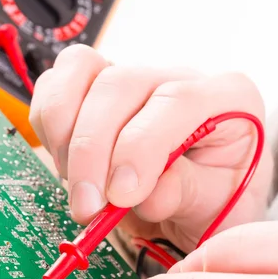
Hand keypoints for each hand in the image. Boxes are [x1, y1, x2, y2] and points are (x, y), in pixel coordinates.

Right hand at [30, 45, 271, 251]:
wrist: (198, 195)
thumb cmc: (215, 197)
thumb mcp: (219, 207)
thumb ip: (188, 194)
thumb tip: (147, 193)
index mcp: (227, 96)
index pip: (176, 101)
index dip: (140, 147)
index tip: (121, 195)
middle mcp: (177, 75)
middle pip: (119, 85)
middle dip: (92, 151)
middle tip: (88, 206)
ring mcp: (133, 74)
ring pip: (79, 71)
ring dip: (65, 135)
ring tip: (77, 186)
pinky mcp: (96, 85)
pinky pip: (57, 82)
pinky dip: (49, 124)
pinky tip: (68, 163)